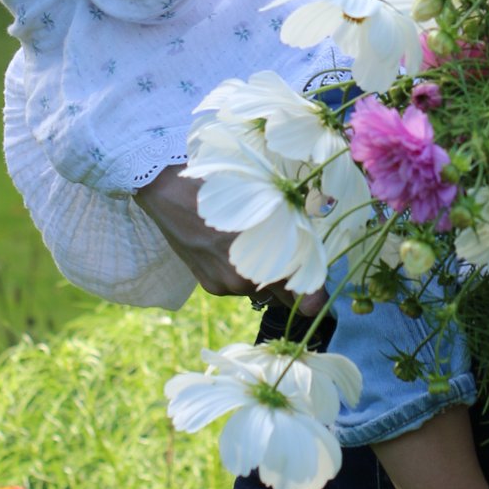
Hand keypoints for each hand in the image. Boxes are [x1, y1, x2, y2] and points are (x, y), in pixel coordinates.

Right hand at [135, 164, 310, 309]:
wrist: (170, 193)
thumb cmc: (223, 189)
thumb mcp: (263, 204)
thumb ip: (291, 228)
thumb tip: (314, 241)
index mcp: (263, 259)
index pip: (299, 295)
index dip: (312, 298)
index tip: (318, 300)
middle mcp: (245, 280)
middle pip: (280, 294)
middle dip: (288, 283)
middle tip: (292, 261)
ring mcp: (225, 286)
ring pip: (258, 289)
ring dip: (262, 276)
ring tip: (254, 246)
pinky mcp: (210, 287)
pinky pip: (236, 287)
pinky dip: (240, 273)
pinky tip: (230, 249)